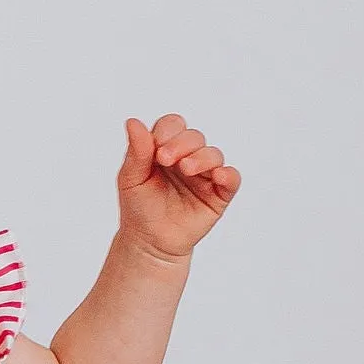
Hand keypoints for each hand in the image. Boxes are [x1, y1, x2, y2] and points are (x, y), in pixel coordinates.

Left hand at [116, 112, 239, 259]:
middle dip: (181, 144)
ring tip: (186, 169)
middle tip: (165, 160)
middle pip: (194, 136)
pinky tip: (217, 176)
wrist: (149, 242)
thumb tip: (133, 121)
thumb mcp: (131, 178)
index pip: (173, 126)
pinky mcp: (218, 194)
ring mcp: (204, 175)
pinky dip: (228, 174)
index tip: (156, 151)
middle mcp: (188, 157)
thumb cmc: (140, 208)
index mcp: (166, 148)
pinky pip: (232, 178)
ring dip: (201, 157)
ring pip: (213, 154)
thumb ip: (136, 151)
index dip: (167, 133)